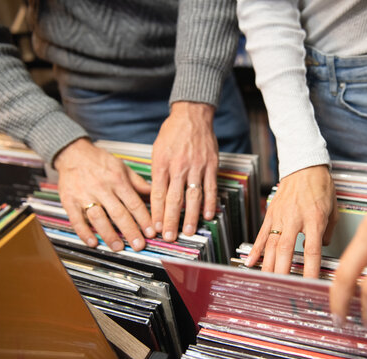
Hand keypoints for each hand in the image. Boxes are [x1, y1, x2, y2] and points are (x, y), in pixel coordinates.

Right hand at [54, 138, 153, 251]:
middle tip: (139, 245)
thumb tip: (153, 193)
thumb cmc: (100, 161)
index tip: (151, 232)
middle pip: (118, 213)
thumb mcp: (122, 167)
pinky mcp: (69, 201)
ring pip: (98, 218)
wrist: (73, 153)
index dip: (143, 219)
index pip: (134, 203)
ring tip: (118, 247)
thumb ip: (138, 182)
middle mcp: (102, 188)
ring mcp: (84, 195)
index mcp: (117, 180)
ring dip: (109, 235)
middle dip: (130, 231)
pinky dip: (84, 232)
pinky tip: (93, 242)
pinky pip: (76, 219)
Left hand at [150, 101, 218, 240]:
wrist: (192, 114)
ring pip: (193, 196)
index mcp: (161, 163)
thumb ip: (157, 173)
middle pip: (174, 198)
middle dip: (171, 220)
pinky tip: (208, 215)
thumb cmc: (172, 133)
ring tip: (187, 232)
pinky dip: (209, 203)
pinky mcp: (211, 164)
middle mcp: (178, 166)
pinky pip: (210, 187)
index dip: (156, 213)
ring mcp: (196, 166)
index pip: (158, 193)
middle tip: (169, 236)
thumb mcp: (157, 150)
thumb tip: (157, 196)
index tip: (155, 228)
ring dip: (190, 216)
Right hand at [245, 165, 337, 277]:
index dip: (310, 269)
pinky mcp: (271, 213)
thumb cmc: (320, 186)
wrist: (304, 165)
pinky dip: (256, 250)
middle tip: (281, 288)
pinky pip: (262, 234)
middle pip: (287, 249)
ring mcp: (280, 216)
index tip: (310, 284)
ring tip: (266, 281)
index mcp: (314, 218)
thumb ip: (328, 232)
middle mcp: (295, 218)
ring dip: (269, 265)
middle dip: (283, 271)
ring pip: (272, 245)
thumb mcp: (333, 209)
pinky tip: (250, 263)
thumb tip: (322, 248)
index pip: (312, 250)